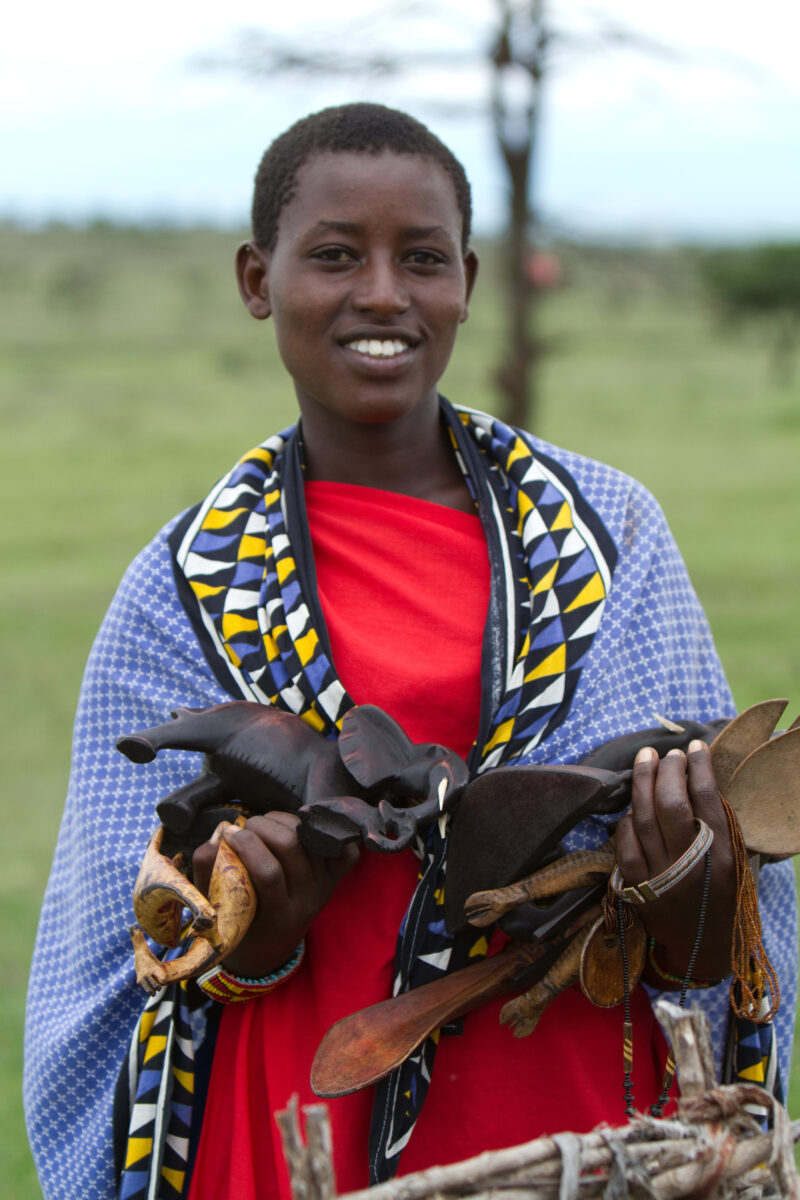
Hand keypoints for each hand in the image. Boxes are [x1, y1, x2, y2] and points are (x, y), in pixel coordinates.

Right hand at [193, 811, 358, 978]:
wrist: (269, 948)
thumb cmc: (237, 923)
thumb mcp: (215, 907)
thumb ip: (208, 871)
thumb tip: (218, 835)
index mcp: (278, 918)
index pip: (269, 874)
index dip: (247, 845)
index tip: (229, 834)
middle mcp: (308, 903)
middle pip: (292, 848)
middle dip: (263, 827)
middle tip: (245, 827)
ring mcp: (325, 889)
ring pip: (311, 839)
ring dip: (285, 821)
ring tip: (264, 824)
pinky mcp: (335, 878)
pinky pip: (345, 851)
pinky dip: (326, 833)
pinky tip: (298, 826)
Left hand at [613, 741, 735, 983]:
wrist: (705, 950)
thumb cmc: (722, 898)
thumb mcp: (735, 863)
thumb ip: (720, 827)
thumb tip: (699, 780)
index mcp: (722, 856)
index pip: (708, 800)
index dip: (698, 768)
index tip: (694, 747)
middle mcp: (693, 866)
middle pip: (672, 806)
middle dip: (666, 771)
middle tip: (666, 753)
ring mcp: (663, 879)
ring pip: (645, 821)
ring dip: (642, 785)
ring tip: (645, 760)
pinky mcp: (640, 892)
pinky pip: (626, 848)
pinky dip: (626, 823)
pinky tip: (631, 808)